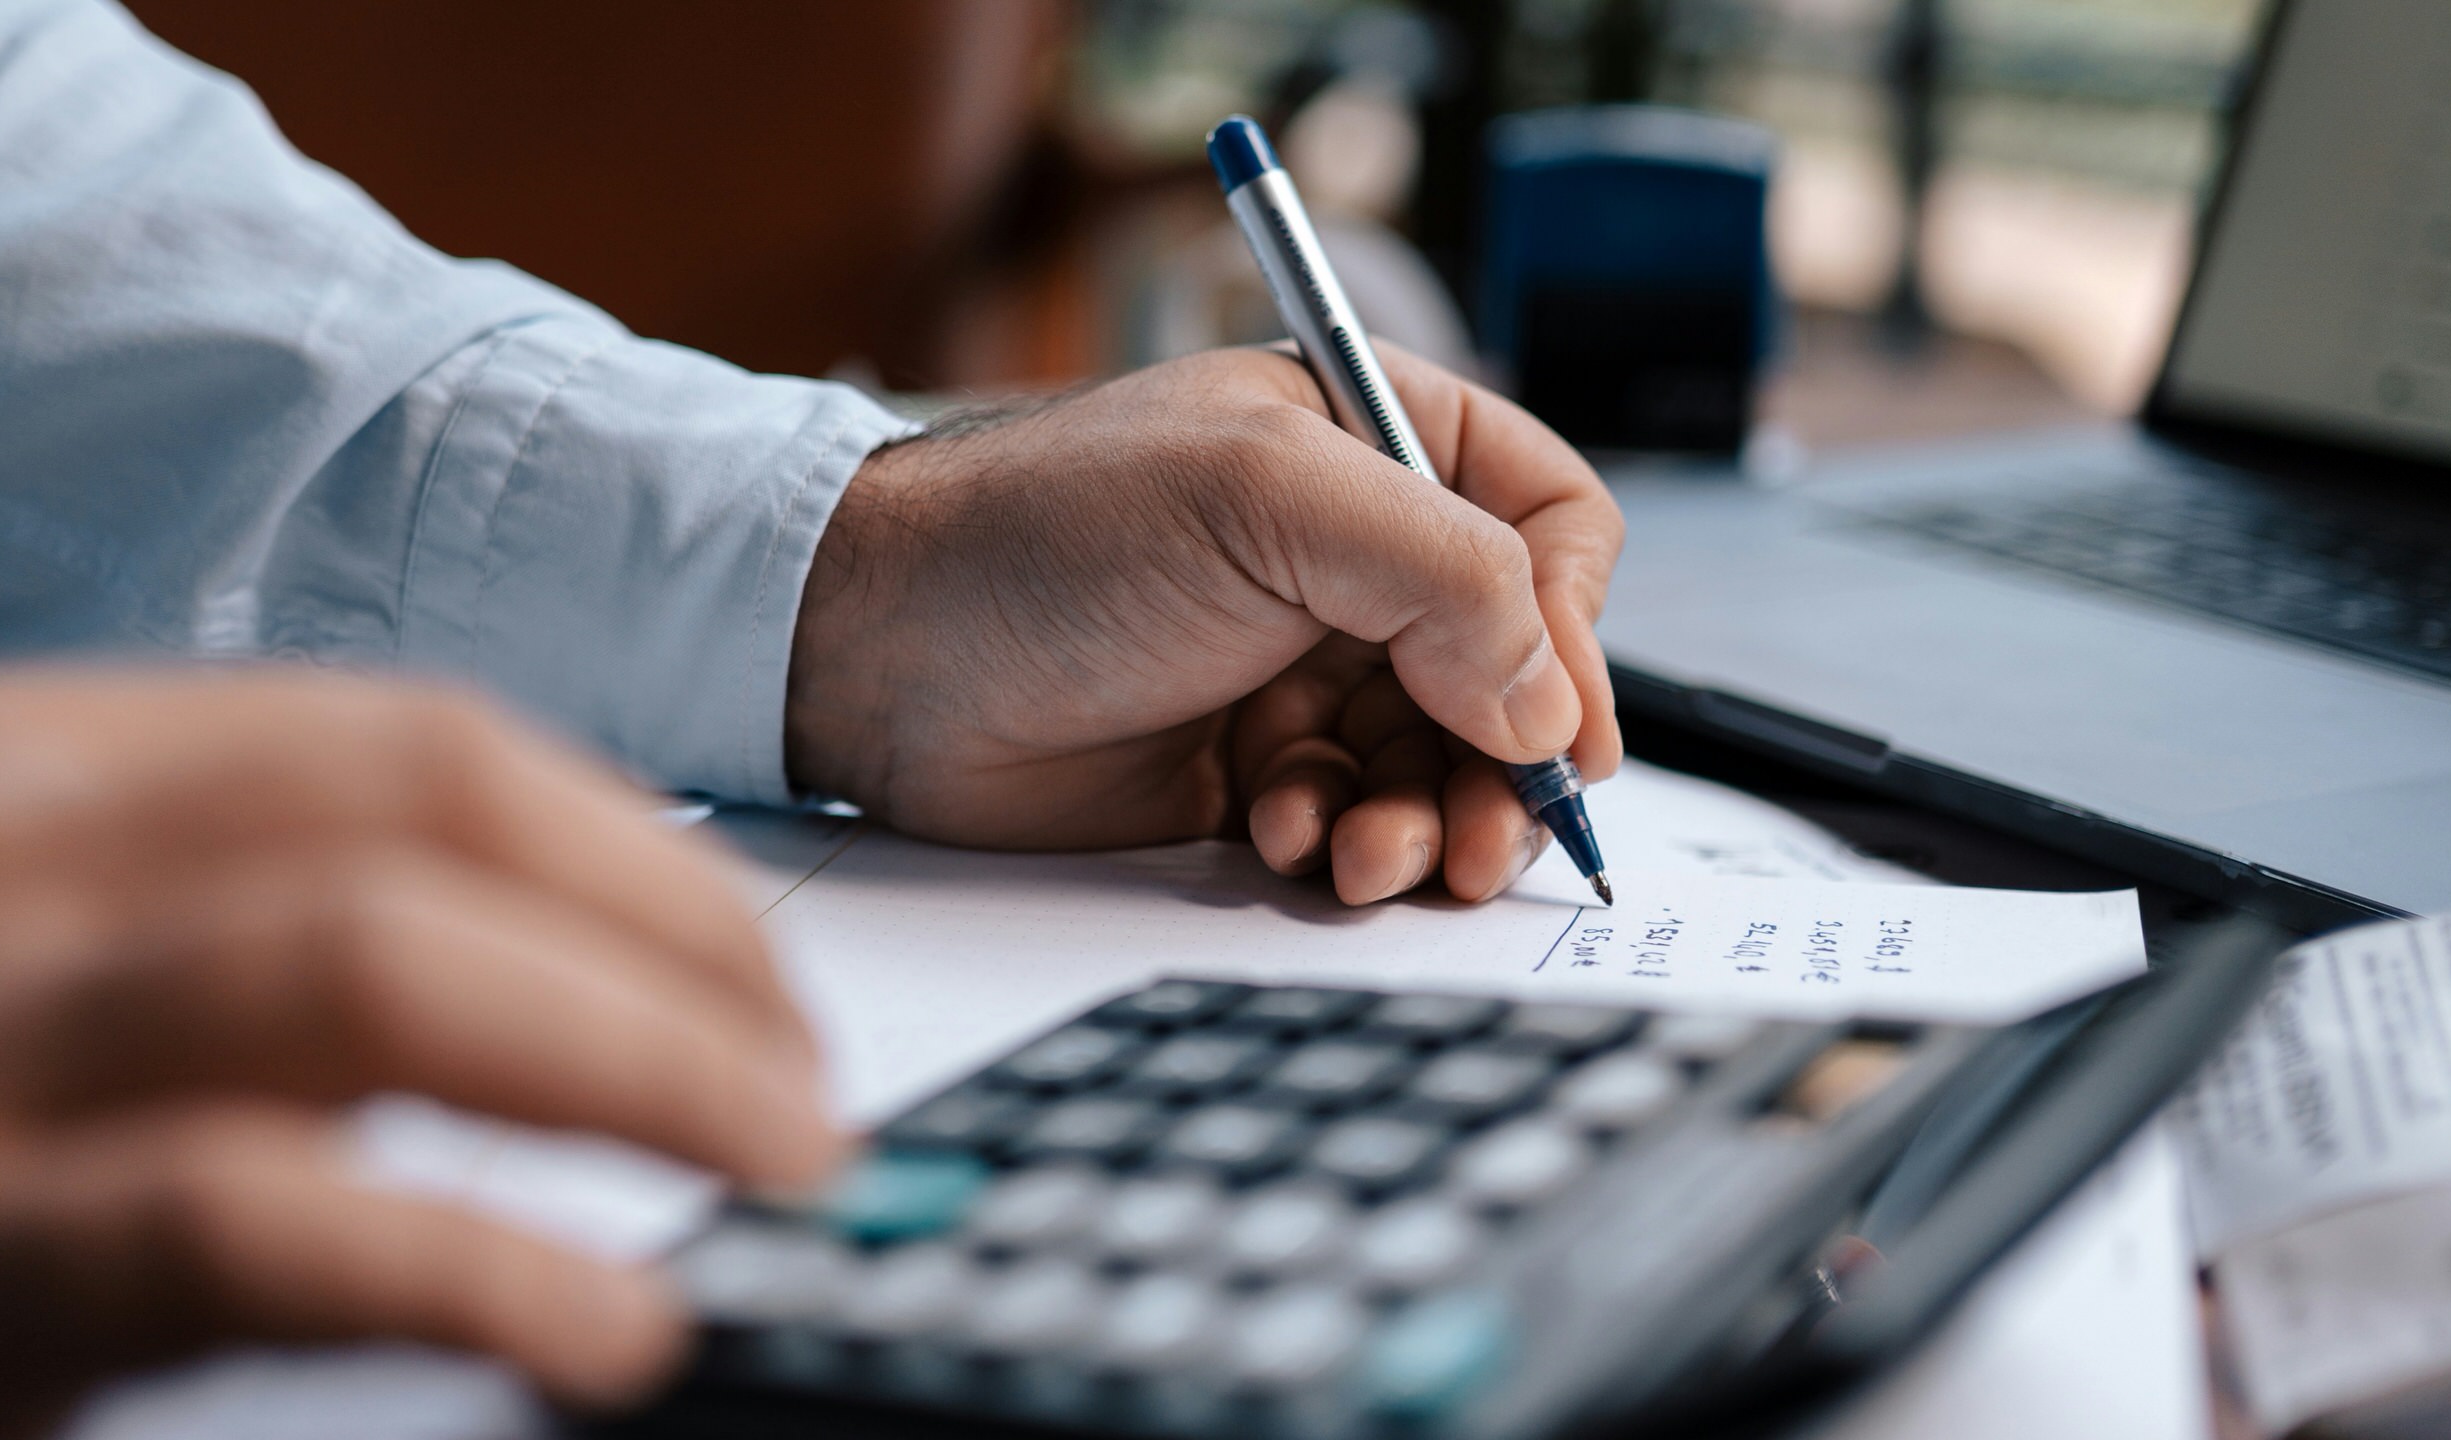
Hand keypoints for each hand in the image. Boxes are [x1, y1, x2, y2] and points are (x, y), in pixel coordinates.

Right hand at [0, 670, 844, 1437]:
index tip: (762, 973)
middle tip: (807, 1087)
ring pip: (373, 963)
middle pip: (427, 824)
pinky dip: (475, 1263)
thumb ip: (242, 945)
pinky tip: (611, 1326)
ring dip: (638, 1060)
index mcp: (37, 769)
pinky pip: (255, 1222)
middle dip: (675, 945)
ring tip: (781, 1165)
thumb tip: (555, 1006)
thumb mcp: (41, 972)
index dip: (641, 856)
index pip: (416, 747)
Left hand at [789, 345, 1623, 904]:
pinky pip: (1351, 819)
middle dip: (1502, 765)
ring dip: (1423, 820)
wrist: (876, 651)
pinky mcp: (1249, 766)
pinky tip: (1276, 835)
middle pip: (1511, 672)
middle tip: (1480, 841)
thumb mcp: (1265, 501)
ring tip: (1365, 854)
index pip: (1549, 527)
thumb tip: (1548, 706)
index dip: (1574, 630)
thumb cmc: (1047, 532)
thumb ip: (1442, 576)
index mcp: (1375, 445)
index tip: (1560, 730)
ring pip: (1438, 764)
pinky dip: (1336, 843)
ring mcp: (1301, 665)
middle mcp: (1352, 556)